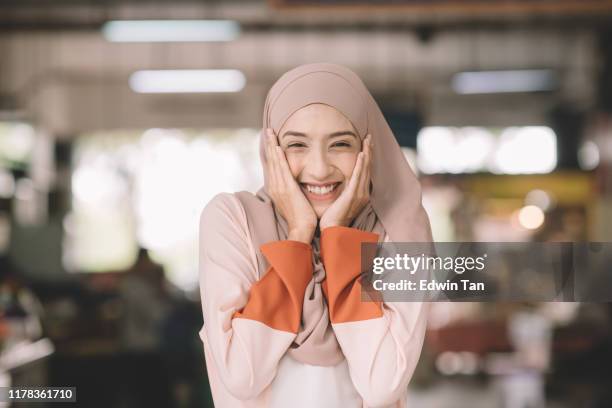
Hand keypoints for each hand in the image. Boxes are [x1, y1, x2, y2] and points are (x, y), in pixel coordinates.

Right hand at [263, 128, 316, 242]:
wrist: (301, 230)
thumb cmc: (301, 218)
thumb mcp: (293, 201)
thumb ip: (292, 191)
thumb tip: (294, 185)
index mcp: (276, 189)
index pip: (272, 166)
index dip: (271, 152)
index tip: (270, 140)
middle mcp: (275, 186)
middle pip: (270, 161)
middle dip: (269, 144)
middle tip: (267, 130)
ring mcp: (279, 188)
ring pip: (274, 162)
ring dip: (272, 146)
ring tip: (270, 133)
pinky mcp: (287, 189)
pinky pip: (282, 169)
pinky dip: (279, 157)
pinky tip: (278, 147)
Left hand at [319, 134, 372, 229]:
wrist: (332, 231)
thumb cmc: (333, 218)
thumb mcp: (339, 201)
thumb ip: (341, 191)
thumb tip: (334, 182)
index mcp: (360, 194)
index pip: (364, 171)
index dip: (366, 157)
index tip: (365, 145)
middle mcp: (363, 193)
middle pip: (367, 167)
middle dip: (369, 151)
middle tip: (369, 136)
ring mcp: (359, 194)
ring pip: (364, 169)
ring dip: (366, 153)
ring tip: (367, 140)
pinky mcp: (352, 195)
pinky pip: (357, 177)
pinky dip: (360, 165)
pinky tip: (362, 154)